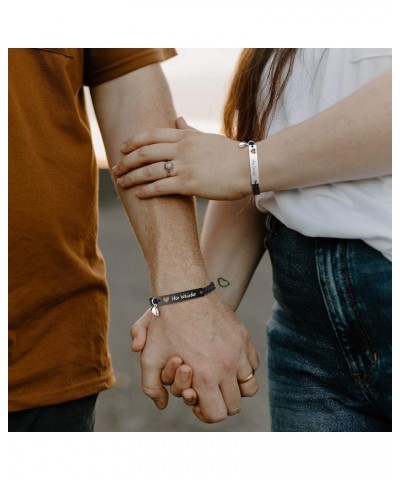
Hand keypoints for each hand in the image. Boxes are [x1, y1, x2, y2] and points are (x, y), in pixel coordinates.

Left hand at [113, 118, 249, 199]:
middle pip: (145, 152)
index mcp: (185, 136)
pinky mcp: (189, 183)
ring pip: (149, 170)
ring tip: (121, 183)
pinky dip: (146, 190)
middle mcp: (182, 148)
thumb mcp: (207, 137)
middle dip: (126, 160)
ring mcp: (185, 166)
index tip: (122, 148)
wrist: (250, 167)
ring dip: (131, 176)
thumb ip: (189, 130)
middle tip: (116, 168)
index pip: (152, 135)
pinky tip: (138, 194)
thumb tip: (177, 119)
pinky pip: (161, 186)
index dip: (133, 141)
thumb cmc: (231, 154)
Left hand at [130, 293, 259, 422]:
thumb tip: (162, 405)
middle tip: (207, 390)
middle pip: (235, 405)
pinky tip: (227, 360)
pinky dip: (244, 368)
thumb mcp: (149, 357)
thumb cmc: (165, 325)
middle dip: (220, 403)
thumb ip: (151, 388)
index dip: (205, 413)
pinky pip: (253, 364)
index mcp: (206, 376)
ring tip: (220, 378)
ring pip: (249, 387)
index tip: (196, 400)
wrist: (184, 292)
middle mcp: (228, 367)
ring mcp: (239, 352)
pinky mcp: (244, 338)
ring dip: (235, 388)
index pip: (217, 414)